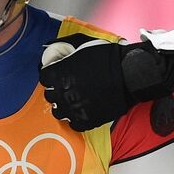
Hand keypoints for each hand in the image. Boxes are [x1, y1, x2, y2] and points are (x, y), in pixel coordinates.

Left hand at [41, 35, 165, 130]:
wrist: (128, 75)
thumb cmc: (108, 59)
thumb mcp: (82, 49)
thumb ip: (65, 55)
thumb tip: (56, 55)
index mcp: (59, 74)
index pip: (44, 77)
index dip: (51, 75)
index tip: (57, 74)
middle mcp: (62, 93)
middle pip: (50, 95)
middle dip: (57, 90)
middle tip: (68, 87)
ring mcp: (73, 109)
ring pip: (58, 112)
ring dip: (64, 105)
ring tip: (74, 101)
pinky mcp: (86, 121)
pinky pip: (73, 124)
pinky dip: (76, 118)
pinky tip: (83, 110)